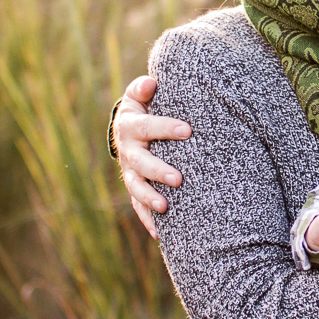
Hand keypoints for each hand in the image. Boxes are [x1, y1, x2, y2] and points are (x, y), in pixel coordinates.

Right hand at [113, 75, 191, 239]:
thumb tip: (150, 83)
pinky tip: (160, 235)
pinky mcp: (135, 188)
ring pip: (136, 188)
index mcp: (131, 126)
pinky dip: (148, 221)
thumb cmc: (144, 108)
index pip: (148, 127)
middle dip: (158, 171)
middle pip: (141, 163)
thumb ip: (143, 88)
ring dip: (149, 199)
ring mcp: (130, 173)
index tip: (188, 130)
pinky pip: (139, 207)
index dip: (166, 128)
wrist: (128, 128)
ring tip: (166, 208)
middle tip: (179, 179)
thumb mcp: (140, 96)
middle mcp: (128, 151)